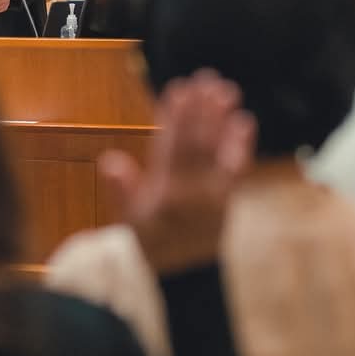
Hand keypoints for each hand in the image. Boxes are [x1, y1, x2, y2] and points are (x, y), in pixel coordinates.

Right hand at [99, 71, 255, 273]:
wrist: (186, 276)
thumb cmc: (153, 244)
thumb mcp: (130, 221)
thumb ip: (121, 191)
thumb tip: (110, 161)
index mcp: (166, 194)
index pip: (171, 148)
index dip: (175, 118)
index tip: (178, 89)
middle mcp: (193, 192)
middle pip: (197, 143)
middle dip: (200, 109)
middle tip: (205, 79)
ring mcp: (215, 196)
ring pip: (218, 151)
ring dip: (221, 119)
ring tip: (224, 90)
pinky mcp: (230, 199)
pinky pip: (238, 170)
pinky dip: (241, 145)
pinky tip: (244, 121)